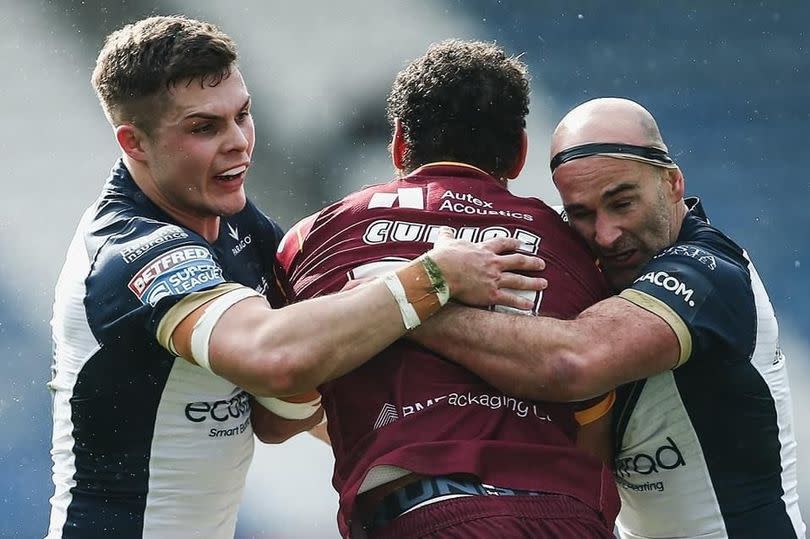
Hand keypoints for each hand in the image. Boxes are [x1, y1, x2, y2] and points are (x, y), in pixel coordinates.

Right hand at [426, 227, 545, 309]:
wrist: (442, 272)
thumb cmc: (443, 258)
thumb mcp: (445, 242)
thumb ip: (447, 236)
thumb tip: (444, 230)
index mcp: (483, 250)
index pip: (502, 244)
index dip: (512, 243)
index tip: (520, 244)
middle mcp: (493, 263)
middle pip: (517, 261)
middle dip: (531, 263)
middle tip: (541, 264)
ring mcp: (494, 279)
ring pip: (518, 280)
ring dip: (532, 282)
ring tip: (543, 283)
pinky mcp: (491, 294)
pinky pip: (509, 298)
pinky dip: (520, 302)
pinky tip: (530, 305)